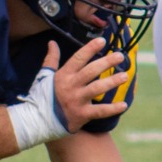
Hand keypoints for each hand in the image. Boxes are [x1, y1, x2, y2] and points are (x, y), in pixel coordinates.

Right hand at [6, 38, 131, 148]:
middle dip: (106, 62)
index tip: (102, 41)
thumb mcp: (44, 76)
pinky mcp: (82, 115)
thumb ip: (51, 59)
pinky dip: (113, 109)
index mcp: (63, 75)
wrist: (37, 121)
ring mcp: (77, 100)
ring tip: (125, 76)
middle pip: (91, 71)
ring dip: (112, 82)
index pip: (78, 58)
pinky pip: (100, 111)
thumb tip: (52, 42)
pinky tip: (124, 104)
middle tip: (120, 56)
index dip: (90, 48)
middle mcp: (71, 86)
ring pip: (97, 88)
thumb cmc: (42, 96)